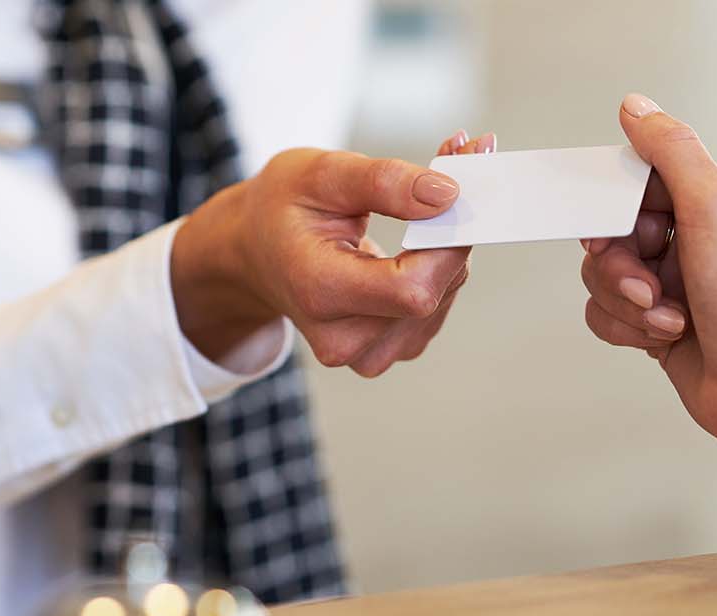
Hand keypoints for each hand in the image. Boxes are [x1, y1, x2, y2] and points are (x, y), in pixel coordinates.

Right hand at [173, 131, 493, 376]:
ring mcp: (367, 352)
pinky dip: (439, 264)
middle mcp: (344, 338)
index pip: (412, 289)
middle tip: (454, 162)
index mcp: (320, 293)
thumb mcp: (320, 173)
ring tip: (425, 198)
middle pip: (433, 291)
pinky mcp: (387, 347)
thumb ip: (383, 182)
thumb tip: (447, 195)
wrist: (253, 251)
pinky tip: (420, 235)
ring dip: (448, 243)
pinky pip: (435, 304)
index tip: (462, 183)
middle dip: (453, 227)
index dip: (448, 240)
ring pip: (442, 295)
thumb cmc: (281, 208)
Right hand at [581, 94, 716, 459]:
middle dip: (622, 265)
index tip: (617, 230)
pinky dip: (627, 328)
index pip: (637, 182)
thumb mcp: (713, 206)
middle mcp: (693, 238)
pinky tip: (664, 336)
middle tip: (648, 283)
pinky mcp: (656, 324)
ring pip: (602, 276)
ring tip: (668, 317)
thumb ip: (670, 150)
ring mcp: (673, 283)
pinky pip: (605, 314)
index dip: (616, 209)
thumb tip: (636, 107)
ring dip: (627, 301)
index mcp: (715, 199)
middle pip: (611, 232)